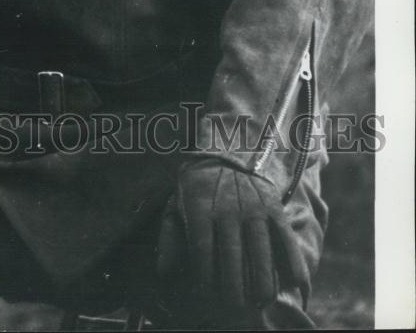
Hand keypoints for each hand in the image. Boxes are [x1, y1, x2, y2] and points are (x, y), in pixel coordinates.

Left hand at [156, 159, 309, 309]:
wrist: (225, 154)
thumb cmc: (197, 190)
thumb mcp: (177, 206)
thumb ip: (170, 238)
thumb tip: (164, 273)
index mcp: (199, 207)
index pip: (202, 249)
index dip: (204, 276)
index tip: (206, 295)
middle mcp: (227, 206)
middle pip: (232, 254)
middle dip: (233, 286)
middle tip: (234, 306)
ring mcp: (252, 205)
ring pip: (260, 248)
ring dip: (263, 280)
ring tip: (261, 301)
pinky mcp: (272, 204)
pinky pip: (284, 234)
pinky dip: (293, 258)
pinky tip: (296, 281)